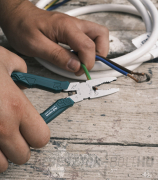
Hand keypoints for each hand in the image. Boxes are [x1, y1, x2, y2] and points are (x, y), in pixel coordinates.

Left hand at [0, 0, 108, 75]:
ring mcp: (75, 27)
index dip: (87, 63)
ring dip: (96, 51)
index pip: (88, 46)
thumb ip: (58, 57)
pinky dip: (88, 50)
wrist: (18, 17)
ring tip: (85, 62)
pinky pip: (89, 39)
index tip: (79, 72)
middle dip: (100, 54)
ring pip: (98, 36)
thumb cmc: (23, 27)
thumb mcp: (36, 46)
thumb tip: (75, 66)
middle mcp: (75, 24)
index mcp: (66, 27)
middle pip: (101, 35)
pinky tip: (78, 57)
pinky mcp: (73, 31)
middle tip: (89, 65)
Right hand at [0, 46, 49, 172]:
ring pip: (2, 166)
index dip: (38, 134)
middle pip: (23, 156)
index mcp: (15, 107)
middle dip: (20, 146)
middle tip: (14, 134)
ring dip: (2, 155)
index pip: (41, 137)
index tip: (32, 129)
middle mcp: (1, 127)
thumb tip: (24, 84)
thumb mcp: (5, 60)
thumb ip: (22, 73)